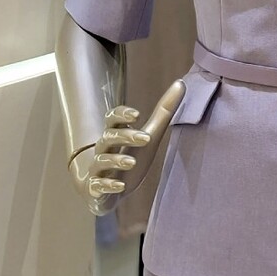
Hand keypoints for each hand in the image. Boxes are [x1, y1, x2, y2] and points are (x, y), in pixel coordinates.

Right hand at [70, 79, 185, 215]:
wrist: (107, 192)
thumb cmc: (130, 158)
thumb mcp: (149, 135)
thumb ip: (163, 112)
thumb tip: (181, 83)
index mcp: (116, 134)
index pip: (112, 118)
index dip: (122, 114)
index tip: (137, 115)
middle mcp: (104, 149)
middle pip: (108, 137)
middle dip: (125, 136)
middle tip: (146, 138)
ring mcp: (98, 169)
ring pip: (101, 161)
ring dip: (116, 160)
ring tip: (132, 162)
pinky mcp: (95, 188)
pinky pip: (97, 186)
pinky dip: (107, 186)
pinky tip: (120, 187)